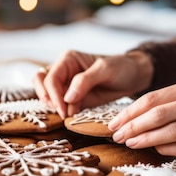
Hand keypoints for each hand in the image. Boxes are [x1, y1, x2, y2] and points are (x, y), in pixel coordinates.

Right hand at [32, 50, 153, 117]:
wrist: (134, 77)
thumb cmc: (121, 68)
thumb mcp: (105, 70)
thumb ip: (84, 81)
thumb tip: (66, 98)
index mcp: (68, 59)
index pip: (51, 78)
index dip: (54, 95)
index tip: (64, 110)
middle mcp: (63, 70)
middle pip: (41, 83)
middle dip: (48, 99)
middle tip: (63, 113)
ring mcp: (66, 84)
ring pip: (46, 94)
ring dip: (53, 106)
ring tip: (68, 114)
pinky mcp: (72, 97)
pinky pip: (59, 104)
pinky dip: (61, 111)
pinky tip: (72, 116)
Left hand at [108, 76, 175, 155]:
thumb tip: (142, 119)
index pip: (154, 97)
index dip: (130, 111)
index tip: (114, 121)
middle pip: (157, 112)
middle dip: (131, 125)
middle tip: (115, 135)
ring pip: (169, 130)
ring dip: (145, 139)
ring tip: (129, 144)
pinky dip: (167, 149)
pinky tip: (156, 151)